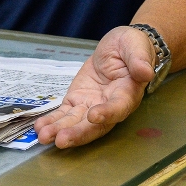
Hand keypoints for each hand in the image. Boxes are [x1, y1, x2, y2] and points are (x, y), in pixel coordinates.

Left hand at [35, 26, 155, 148]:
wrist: (120, 46)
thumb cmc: (132, 46)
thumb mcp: (136, 46)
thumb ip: (139, 59)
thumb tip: (145, 72)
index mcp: (128, 92)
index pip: (119, 107)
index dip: (108, 114)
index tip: (93, 116)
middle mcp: (110, 105)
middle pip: (95, 125)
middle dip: (78, 133)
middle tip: (61, 139)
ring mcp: (92, 105)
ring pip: (77, 122)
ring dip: (60, 130)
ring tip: (44, 136)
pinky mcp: (77, 101)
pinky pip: (65, 114)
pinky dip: (52, 121)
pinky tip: (40, 127)